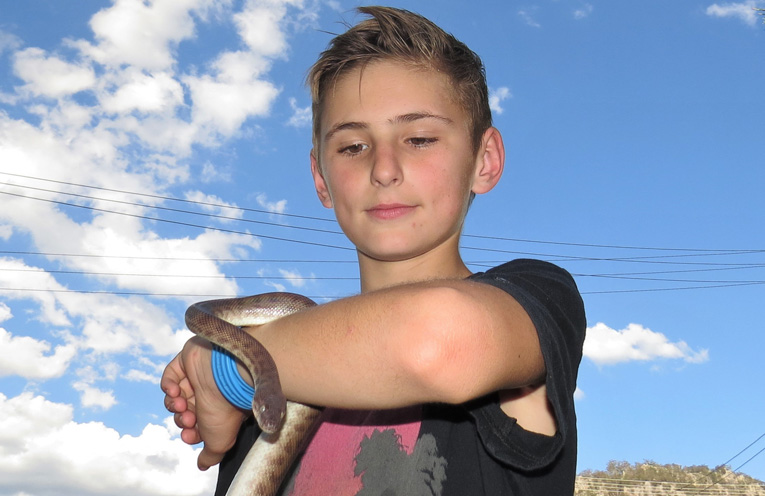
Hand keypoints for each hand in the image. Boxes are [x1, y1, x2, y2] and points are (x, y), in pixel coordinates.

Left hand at [161, 336, 249, 469]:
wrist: (225, 376)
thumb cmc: (225, 409)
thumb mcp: (219, 441)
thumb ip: (210, 455)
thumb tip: (203, 465)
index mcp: (219, 409)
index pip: (198, 425)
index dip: (191, 432)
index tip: (189, 435)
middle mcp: (209, 393)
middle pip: (184, 412)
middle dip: (182, 419)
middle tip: (188, 419)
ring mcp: (197, 377)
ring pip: (175, 397)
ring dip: (174, 405)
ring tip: (181, 404)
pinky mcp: (187, 361)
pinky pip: (170, 377)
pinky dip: (168, 386)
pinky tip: (175, 391)